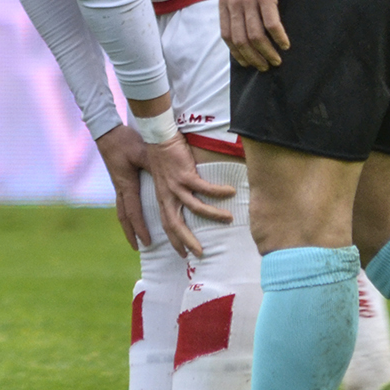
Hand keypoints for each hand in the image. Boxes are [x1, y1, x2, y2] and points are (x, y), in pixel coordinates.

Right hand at [94, 123, 151, 248]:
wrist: (107, 132)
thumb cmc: (125, 141)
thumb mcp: (142, 152)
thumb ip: (155, 166)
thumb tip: (169, 181)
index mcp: (126, 185)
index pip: (133, 213)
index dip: (140, 229)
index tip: (147, 243)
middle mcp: (121, 189)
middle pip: (124, 217)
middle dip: (131, 234)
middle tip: (138, 248)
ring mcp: (118, 185)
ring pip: (122, 211)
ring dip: (128, 226)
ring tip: (134, 237)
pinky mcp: (119, 179)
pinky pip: (124, 202)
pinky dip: (129, 213)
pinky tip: (134, 214)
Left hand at [140, 135, 234, 257]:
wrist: (158, 136)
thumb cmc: (163, 156)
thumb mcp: (165, 179)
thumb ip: (173, 191)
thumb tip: (188, 199)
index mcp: (163, 197)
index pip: (167, 223)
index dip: (174, 239)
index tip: (182, 253)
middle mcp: (168, 195)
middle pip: (176, 224)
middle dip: (187, 240)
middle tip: (199, 253)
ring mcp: (176, 186)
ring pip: (196, 208)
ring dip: (213, 215)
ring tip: (229, 219)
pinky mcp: (185, 175)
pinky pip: (205, 188)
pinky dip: (218, 191)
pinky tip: (230, 192)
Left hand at [220, 0, 289, 70]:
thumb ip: (233, 2)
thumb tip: (239, 22)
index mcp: (224, 2)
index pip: (227, 35)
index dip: (237, 53)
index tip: (247, 62)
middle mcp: (233, 4)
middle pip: (241, 40)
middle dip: (252, 57)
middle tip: (264, 67)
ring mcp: (249, 0)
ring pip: (256, 36)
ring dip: (267, 52)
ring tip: (276, 60)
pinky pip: (272, 24)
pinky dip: (279, 37)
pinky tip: (286, 44)